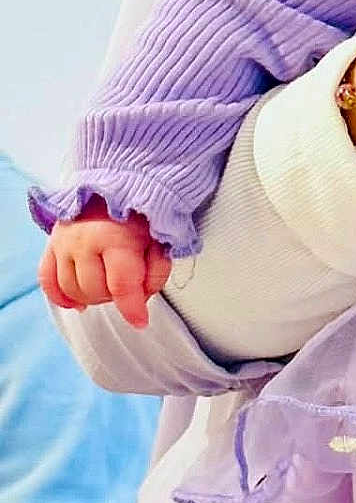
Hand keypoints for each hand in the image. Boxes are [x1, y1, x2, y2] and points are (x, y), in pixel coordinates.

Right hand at [39, 200, 171, 328]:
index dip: (132, 309)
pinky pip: (48, 281)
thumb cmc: (140, 211)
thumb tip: (144, 295)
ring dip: (93, 296)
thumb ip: (157, 268)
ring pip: (72, 290)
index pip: (121, 285)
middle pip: (96, 291)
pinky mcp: (51, 244)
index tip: (141, 321)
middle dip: (117, 296)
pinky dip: (62, 297)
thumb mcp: (161, 236)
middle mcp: (84, 241)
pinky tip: (78, 303)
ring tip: (109, 286)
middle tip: (131, 285)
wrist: (116, 180)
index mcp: (115, 237)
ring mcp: (63, 243)